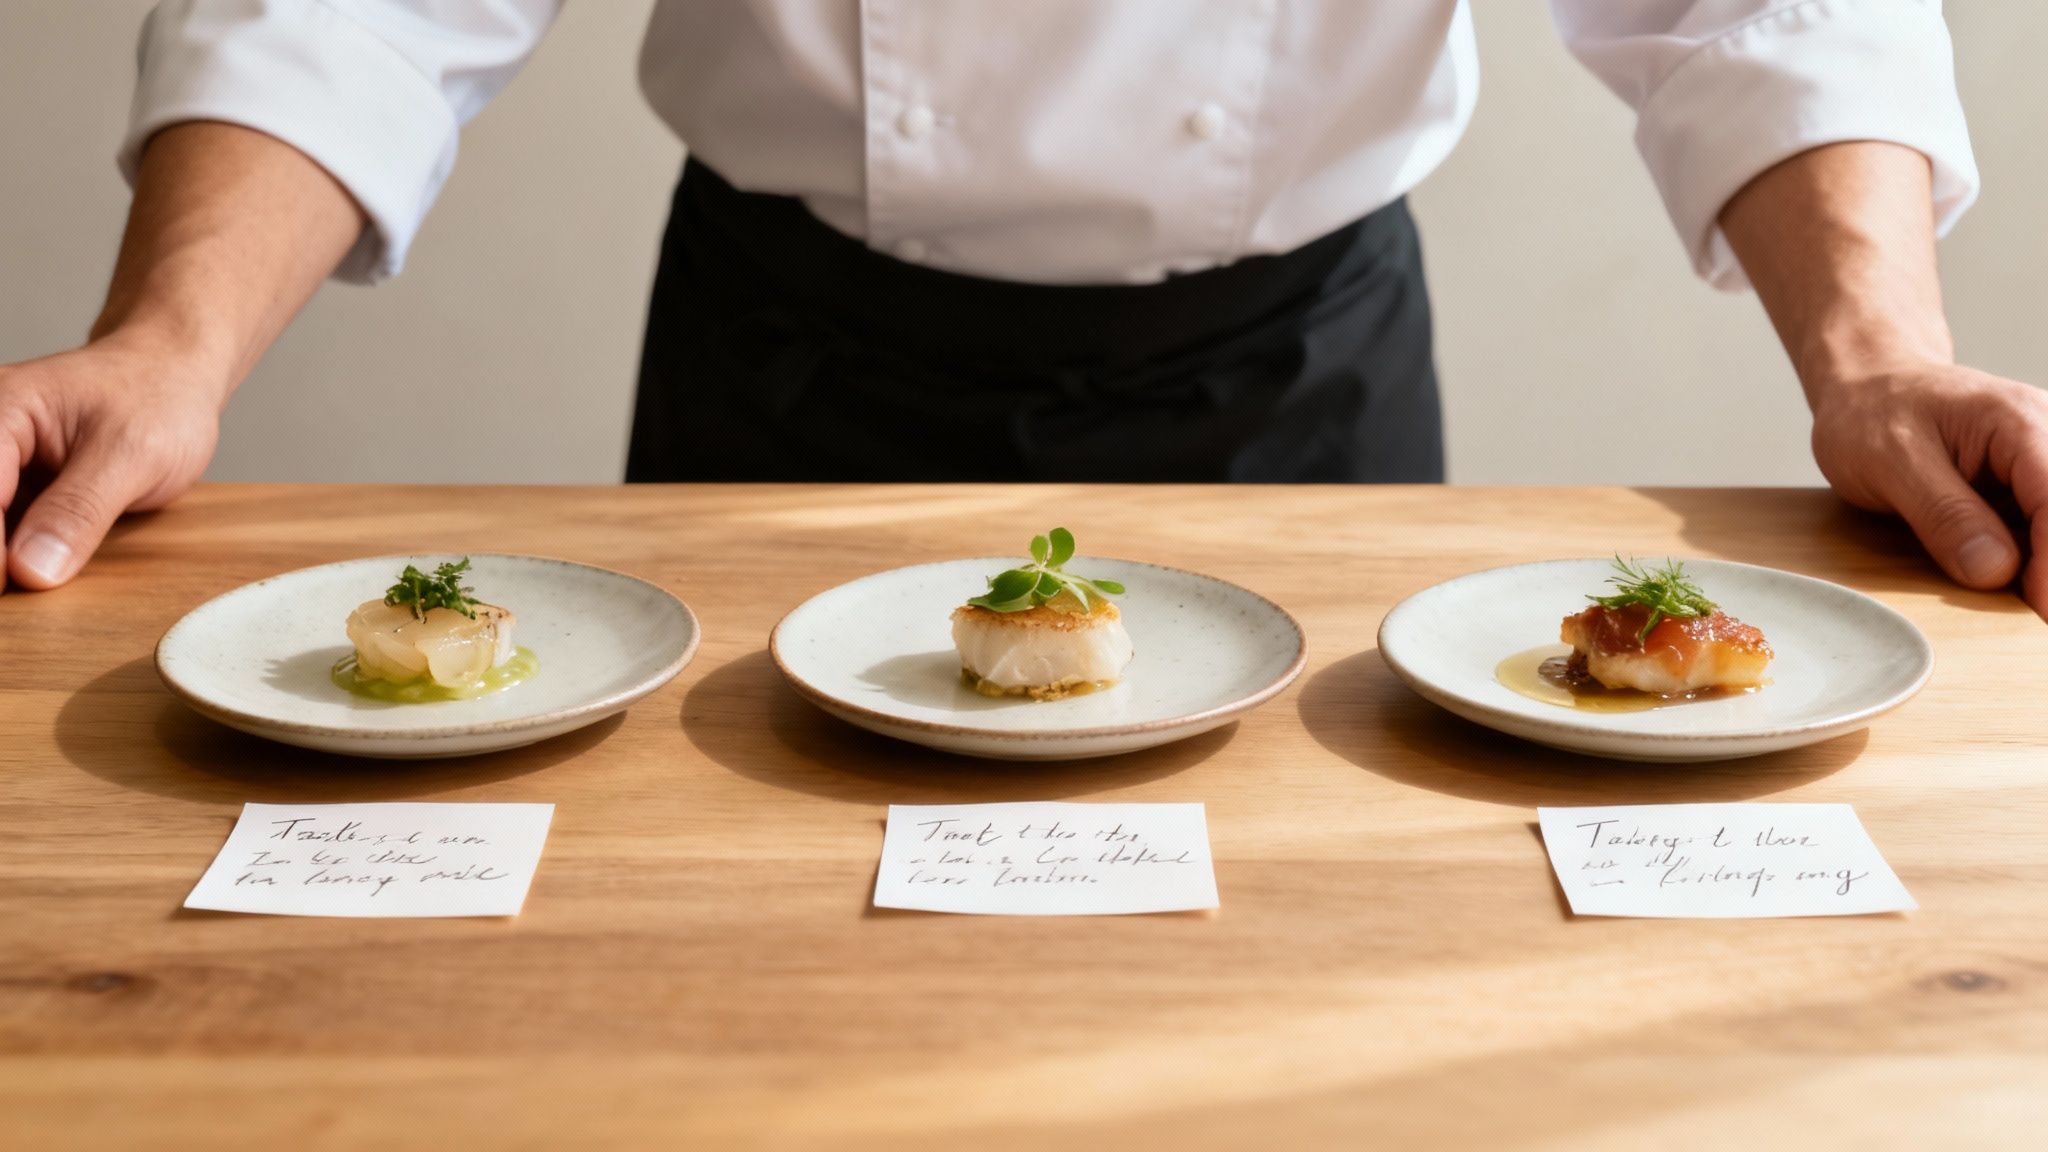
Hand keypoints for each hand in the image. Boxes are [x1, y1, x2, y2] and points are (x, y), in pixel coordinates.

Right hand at [0, 334, 223, 591]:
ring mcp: (0, 463)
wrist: (176, 376)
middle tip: (15, 594)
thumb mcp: (131, 455)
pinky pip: (5, 528)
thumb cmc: (158, 398)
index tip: (8, 587)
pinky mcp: (16, 487)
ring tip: (24, 592)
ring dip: (6, 557)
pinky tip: (39, 572)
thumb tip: (31, 571)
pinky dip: (17, 555)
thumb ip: (79, 511)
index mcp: (2, 411)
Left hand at [1809, 362, 2047, 617]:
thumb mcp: (1891, 462)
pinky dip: (2032, 562)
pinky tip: (2015, 590)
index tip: (2040, 610)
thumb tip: (1997, 572)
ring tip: (2022, 607)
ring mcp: (2040, 465)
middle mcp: (2044, 439)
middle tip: (2030, 616)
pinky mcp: (2026, 489)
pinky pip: (2040, 530)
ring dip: (2041, 567)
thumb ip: (1944, 514)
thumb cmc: (1870, 416)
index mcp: (2019, 422)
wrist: (1865, 390)